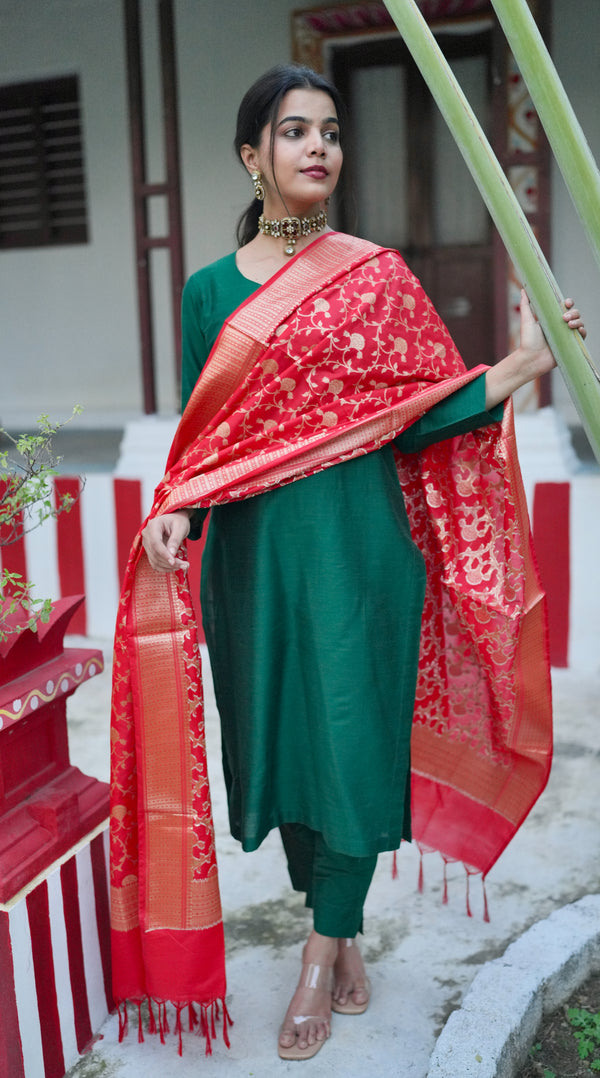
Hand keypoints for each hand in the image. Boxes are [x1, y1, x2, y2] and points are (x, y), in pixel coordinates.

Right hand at [141, 510, 191, 571]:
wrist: (174, 521)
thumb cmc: (178, 521)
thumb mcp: (180, 528)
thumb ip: (175, 540)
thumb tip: (171, 554)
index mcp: (153, 526)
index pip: (155, 543)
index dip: (164, 554)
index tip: (174, 562)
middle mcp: (146, 535)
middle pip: (155, 553)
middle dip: (169, 562)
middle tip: (186, 565)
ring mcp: (146, 544)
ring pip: (154, 560)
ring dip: (169, 567)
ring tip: (184, 566)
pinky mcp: (149, 551)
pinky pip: (155, 563)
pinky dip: (165, 567)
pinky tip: (176, 567)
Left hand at [485, 292, 586, 408]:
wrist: (531, 359)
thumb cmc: (527, 341)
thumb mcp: (527, 320)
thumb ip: (526, 305)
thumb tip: (523, 289)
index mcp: (552, 318)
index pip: (565, 307)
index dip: (568, 303)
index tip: (566, 303)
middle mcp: (561, 326)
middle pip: (575, 313)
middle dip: (573, 312)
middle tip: (564, 318)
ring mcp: (566, 335)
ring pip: (580, 323)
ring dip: (578, 321)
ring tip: (568, 324)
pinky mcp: (570, 345)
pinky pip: (582, 336)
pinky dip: (583, 331)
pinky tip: (578, 330)